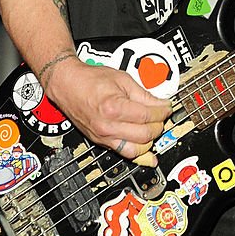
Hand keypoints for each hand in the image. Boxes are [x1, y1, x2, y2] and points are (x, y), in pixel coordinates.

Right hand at [44, 56, 172, 165]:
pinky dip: (139, 154)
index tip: (167, 107)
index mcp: (113, 107)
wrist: (67, 85)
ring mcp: (103, 137)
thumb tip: (161, 104)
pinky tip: (149, 156)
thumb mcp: (122, 79)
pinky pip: (124, 153)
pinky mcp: (101, 141)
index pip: (147, 116)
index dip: (162, 112)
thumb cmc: (89, 80)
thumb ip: (144, 94)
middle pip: (145, 134)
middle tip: (162, 116)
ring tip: (153, 128)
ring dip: (150, 140)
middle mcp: (107, 126)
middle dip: (159, 125)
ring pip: (137, 149)